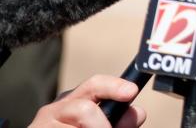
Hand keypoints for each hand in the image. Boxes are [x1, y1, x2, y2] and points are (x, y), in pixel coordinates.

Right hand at [30, 75, 145, 127]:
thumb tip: (139, 113)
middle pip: (83, 108)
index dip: (115, 86)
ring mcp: (43, 123)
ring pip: (77, 124)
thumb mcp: (99, 124)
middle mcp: (57, 108)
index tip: (131, 92)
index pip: (96, 84)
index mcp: (76, 99)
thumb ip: (120, 120)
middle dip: (101, 124)